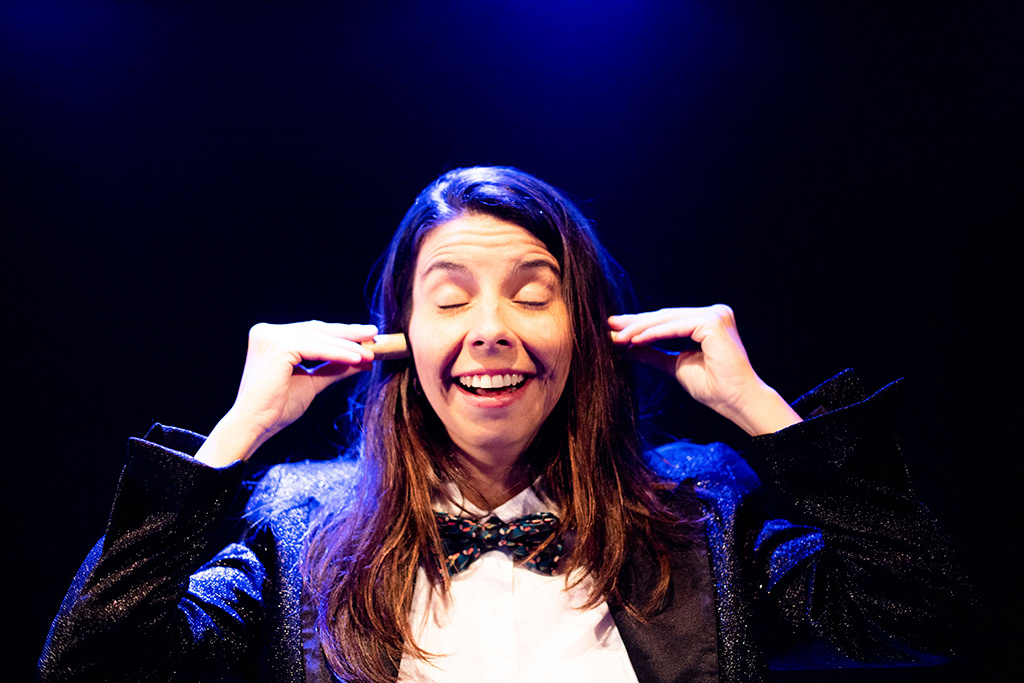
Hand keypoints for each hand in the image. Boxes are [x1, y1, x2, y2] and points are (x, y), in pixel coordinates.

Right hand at [196, 321, 377, 466]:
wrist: (254, 426)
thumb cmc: (276, 408)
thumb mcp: (312, 383)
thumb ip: (334, 368)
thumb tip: (363, 360)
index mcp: (271, 337)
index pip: (313, 332)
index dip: (341, 335)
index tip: (366, 338)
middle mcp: (267, 332)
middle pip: (318, 331)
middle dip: (349, 334)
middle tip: (375, 336)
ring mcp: (270, 337)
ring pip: (319, 338)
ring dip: (348, 346)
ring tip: (371, 353)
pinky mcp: (277, 346)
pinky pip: (316, 349)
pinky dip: (339, 354)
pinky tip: (357, 359)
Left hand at [608, 306, 800, 435]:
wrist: (737, 402)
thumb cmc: (713, 388)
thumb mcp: (674, 366)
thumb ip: (652, 353)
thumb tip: (624, 347)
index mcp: (707, 321)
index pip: (666, 321)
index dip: (639, 325)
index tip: (614, 330)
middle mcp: (714, 313)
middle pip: (665, 317)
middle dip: (634, 323)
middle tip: (609, 327)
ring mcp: (715, 315)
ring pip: (667, 320)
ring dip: (639, 329)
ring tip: (617, 338)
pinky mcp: (713, 321)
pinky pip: (676, 327)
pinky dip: (654, 333)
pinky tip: (634, 339)